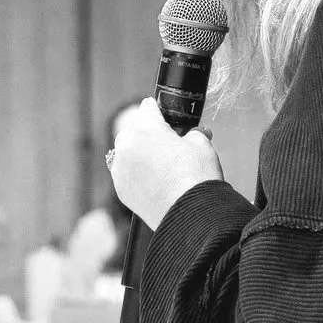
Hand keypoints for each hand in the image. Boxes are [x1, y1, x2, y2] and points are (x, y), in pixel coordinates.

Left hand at [108, 98, 222, 230]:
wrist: (192, 216)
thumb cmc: (197, 179)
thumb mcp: (202, 144)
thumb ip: (192, 132)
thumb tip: (192, 133)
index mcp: (145, 129)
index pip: (148, 107)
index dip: (162, 110)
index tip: (168, 115)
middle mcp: (127, 147)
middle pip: (134, 128)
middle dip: (149, 131)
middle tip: (169, 141)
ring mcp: (121, 170)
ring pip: (127, 150)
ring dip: (140, 150)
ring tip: (161, 160)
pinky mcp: (121, 189)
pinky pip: (126, 171)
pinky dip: (136, 170)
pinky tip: (154, 177)